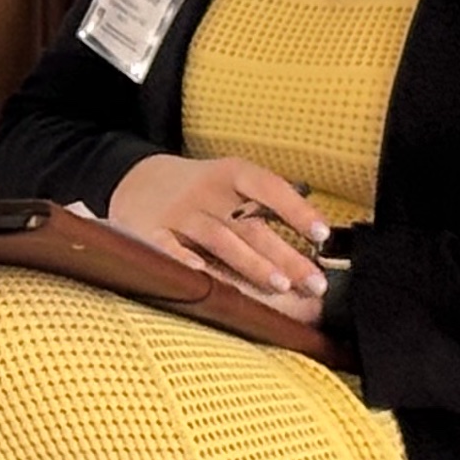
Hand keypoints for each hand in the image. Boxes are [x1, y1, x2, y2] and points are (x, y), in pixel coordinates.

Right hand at [109, 152, 329, 301]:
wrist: (137, 182)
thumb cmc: (201, 192)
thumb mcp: (232, 183)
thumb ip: (266, 205)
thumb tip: (316, 240)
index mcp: (231, 173)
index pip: (270, 188)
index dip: (297, 211)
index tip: (322, 235)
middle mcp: (206, 191)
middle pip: (251, 226)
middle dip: (286, 256)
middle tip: (314, 282)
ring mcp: (178, 213)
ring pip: (220, 240)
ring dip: (252, 264)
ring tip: (280, 286)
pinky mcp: (152, 233)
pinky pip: (170, 249)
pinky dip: (185, 262)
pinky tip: (205, 277)